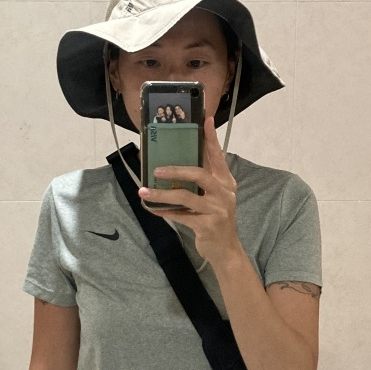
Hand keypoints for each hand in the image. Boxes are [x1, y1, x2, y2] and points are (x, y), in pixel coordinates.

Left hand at [139, 117, 243, 270]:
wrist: (226, 249)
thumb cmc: (215, 218)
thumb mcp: (213, 196)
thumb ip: (201, 181)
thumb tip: (172, 164)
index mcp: (226, 182)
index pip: (217, 155)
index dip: (211, 138)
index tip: (205, 120)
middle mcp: (224, 193)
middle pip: (199, 174)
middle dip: (176, 169)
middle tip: (156, 169)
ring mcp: (217, 209)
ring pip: (185, 196)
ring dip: (162, 193)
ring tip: (144, 190)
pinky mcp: (207, 225)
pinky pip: (180, 215)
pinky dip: (163, 211)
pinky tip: (150, 207)